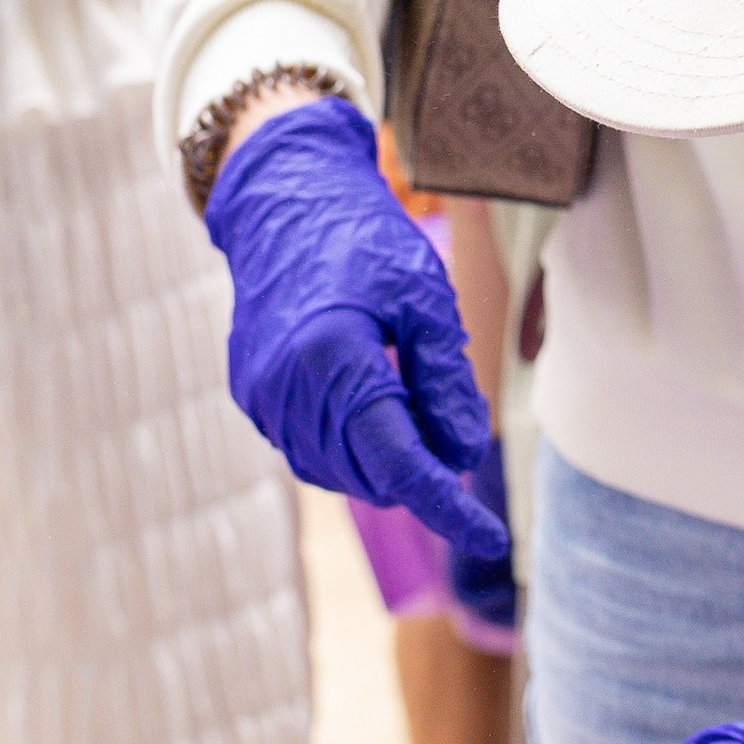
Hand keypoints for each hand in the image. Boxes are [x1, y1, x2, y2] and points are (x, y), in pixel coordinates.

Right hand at [207, 98, 506, 578]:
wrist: (285, 206)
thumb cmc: (364, 242)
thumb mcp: (425, 297)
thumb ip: (446, 381)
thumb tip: (464, 455)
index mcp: (332, 358)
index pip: (398, 460)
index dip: (447, 506)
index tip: (491, 537)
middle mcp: (286, 389)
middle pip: (372, 473)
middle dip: (422, 465)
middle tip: (451, 408)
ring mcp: (262, 399)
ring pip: (342, 473)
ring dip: (386, 458)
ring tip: (406, 385)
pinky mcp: (252, 398)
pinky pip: (312, 451)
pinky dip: (352, 444)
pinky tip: (370, 392)